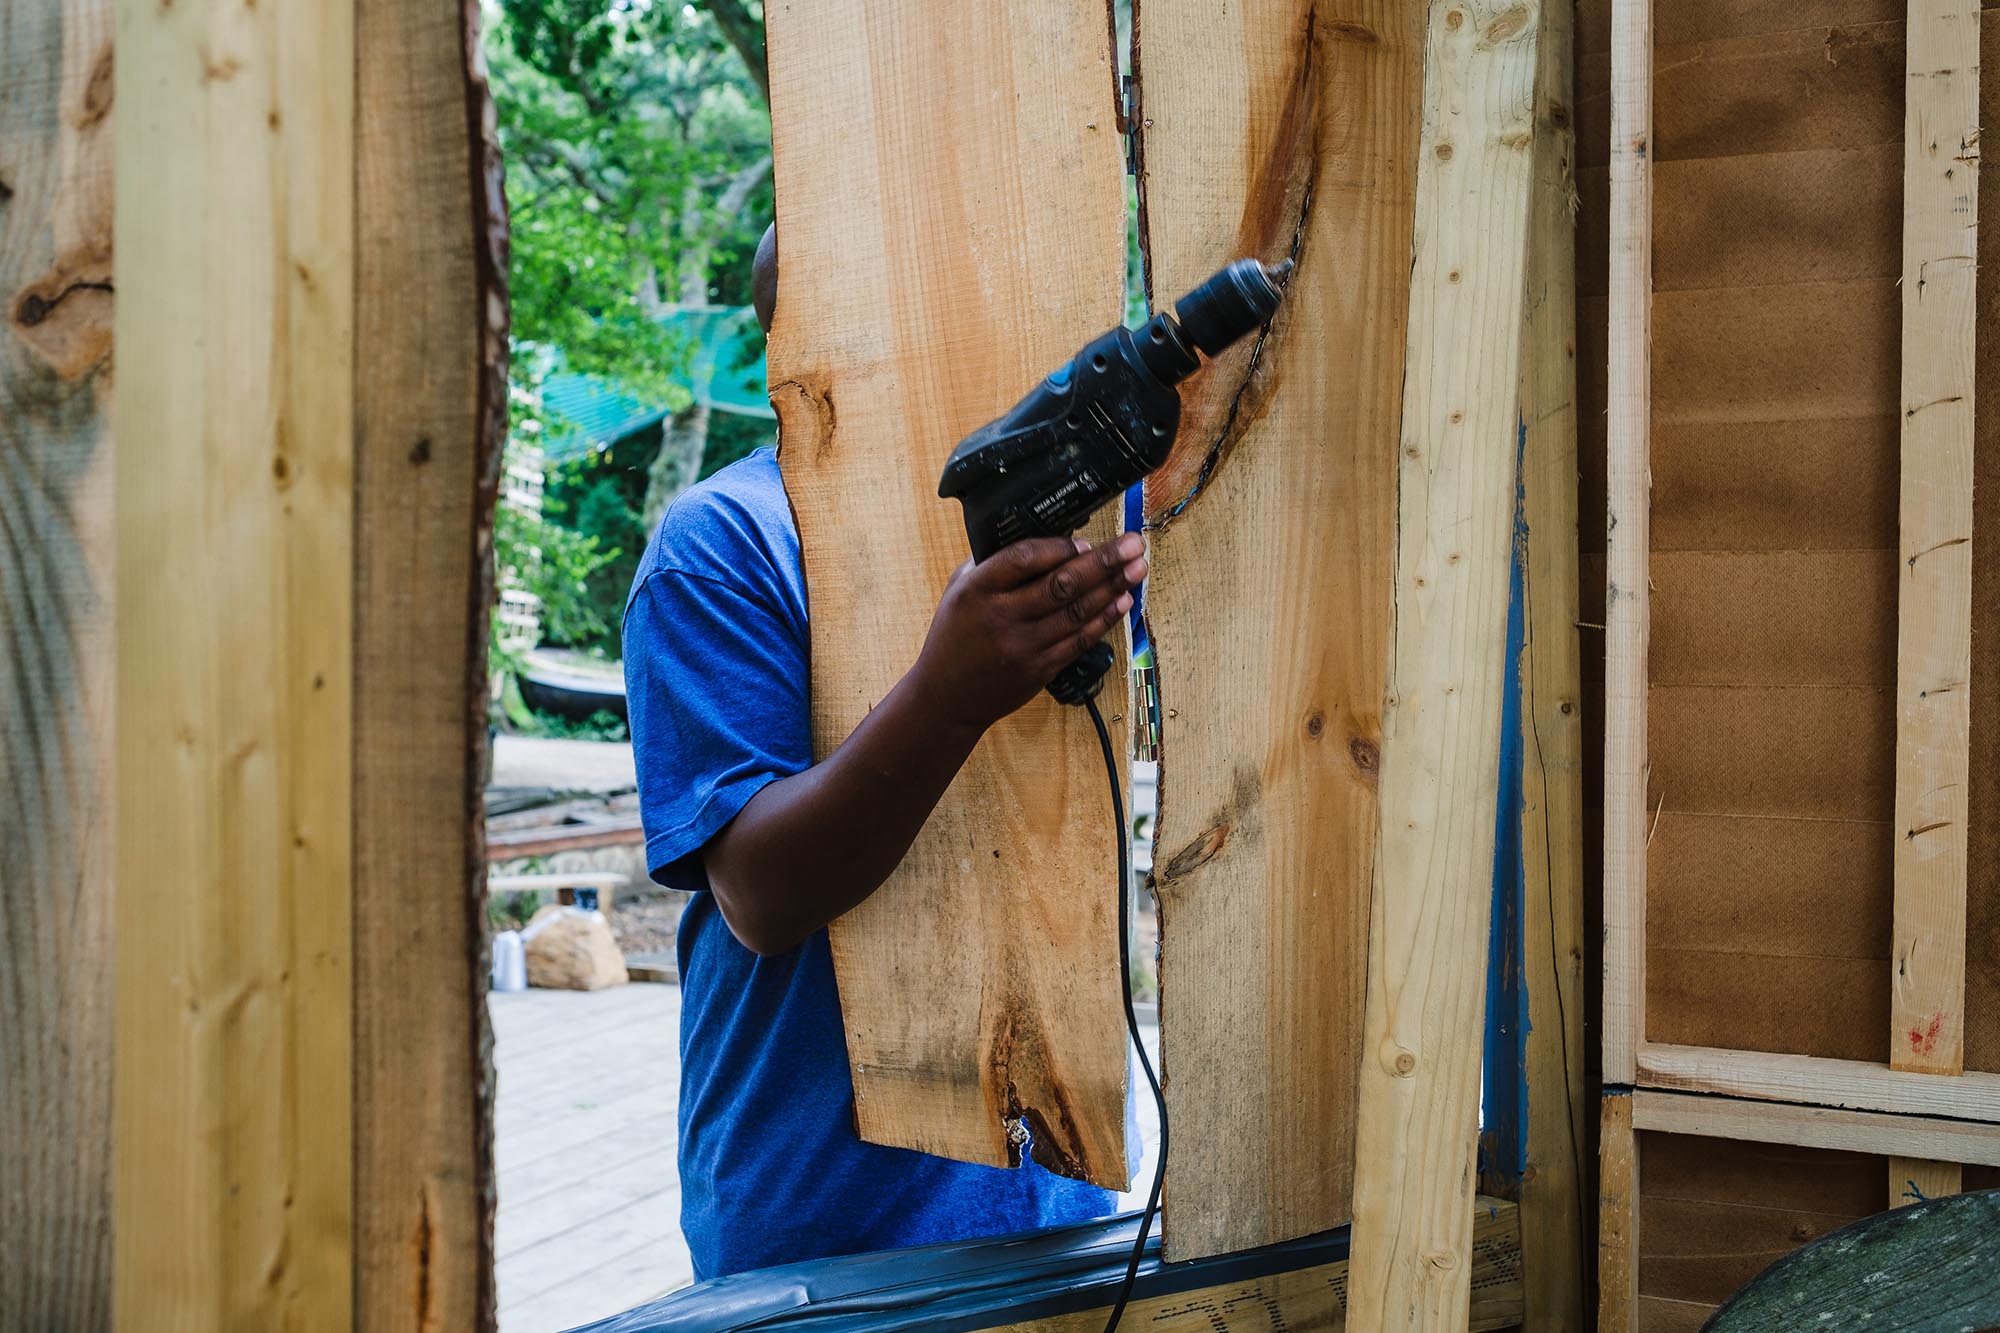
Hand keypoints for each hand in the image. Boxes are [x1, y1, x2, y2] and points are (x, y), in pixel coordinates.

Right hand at [909, 532, 1147, 736]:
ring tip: (1138, 568)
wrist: (946, 697)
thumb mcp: (959, 590)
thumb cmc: (954, 636)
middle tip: (1133, 544)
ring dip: (1113, 588)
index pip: (1023, 558)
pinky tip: (1122, 602)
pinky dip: (1104, 619)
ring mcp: (1021, 647)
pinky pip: (1078, 641)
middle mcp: (1000, 617)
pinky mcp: (1038, 670)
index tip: (1084, 541)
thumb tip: (1043, 538)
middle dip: (1104, 562)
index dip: (1059, 548)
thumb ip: (993, 564)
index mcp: (976, 590)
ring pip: (1076, 613)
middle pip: (1061, 584)